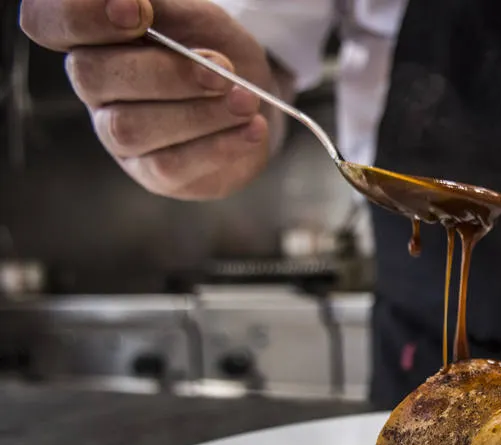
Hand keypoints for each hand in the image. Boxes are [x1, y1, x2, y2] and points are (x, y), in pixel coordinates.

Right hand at [20, 0, 285, 199]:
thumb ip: (159, 2)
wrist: (254, 94)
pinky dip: (218, 145)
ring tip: (245, 99)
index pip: (46, 21)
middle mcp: (96, 87)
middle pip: (93, 76)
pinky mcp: (155, 173)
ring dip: (196, 112)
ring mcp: (119, 134)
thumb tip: (134, 1)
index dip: (80, 16)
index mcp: (92, 38)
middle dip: (165, 72)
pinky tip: (251, 128)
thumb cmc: (211, 47)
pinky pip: (171, 164)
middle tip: (222, 69)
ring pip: (130, 127)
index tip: (139, 12)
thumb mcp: (188, 12)